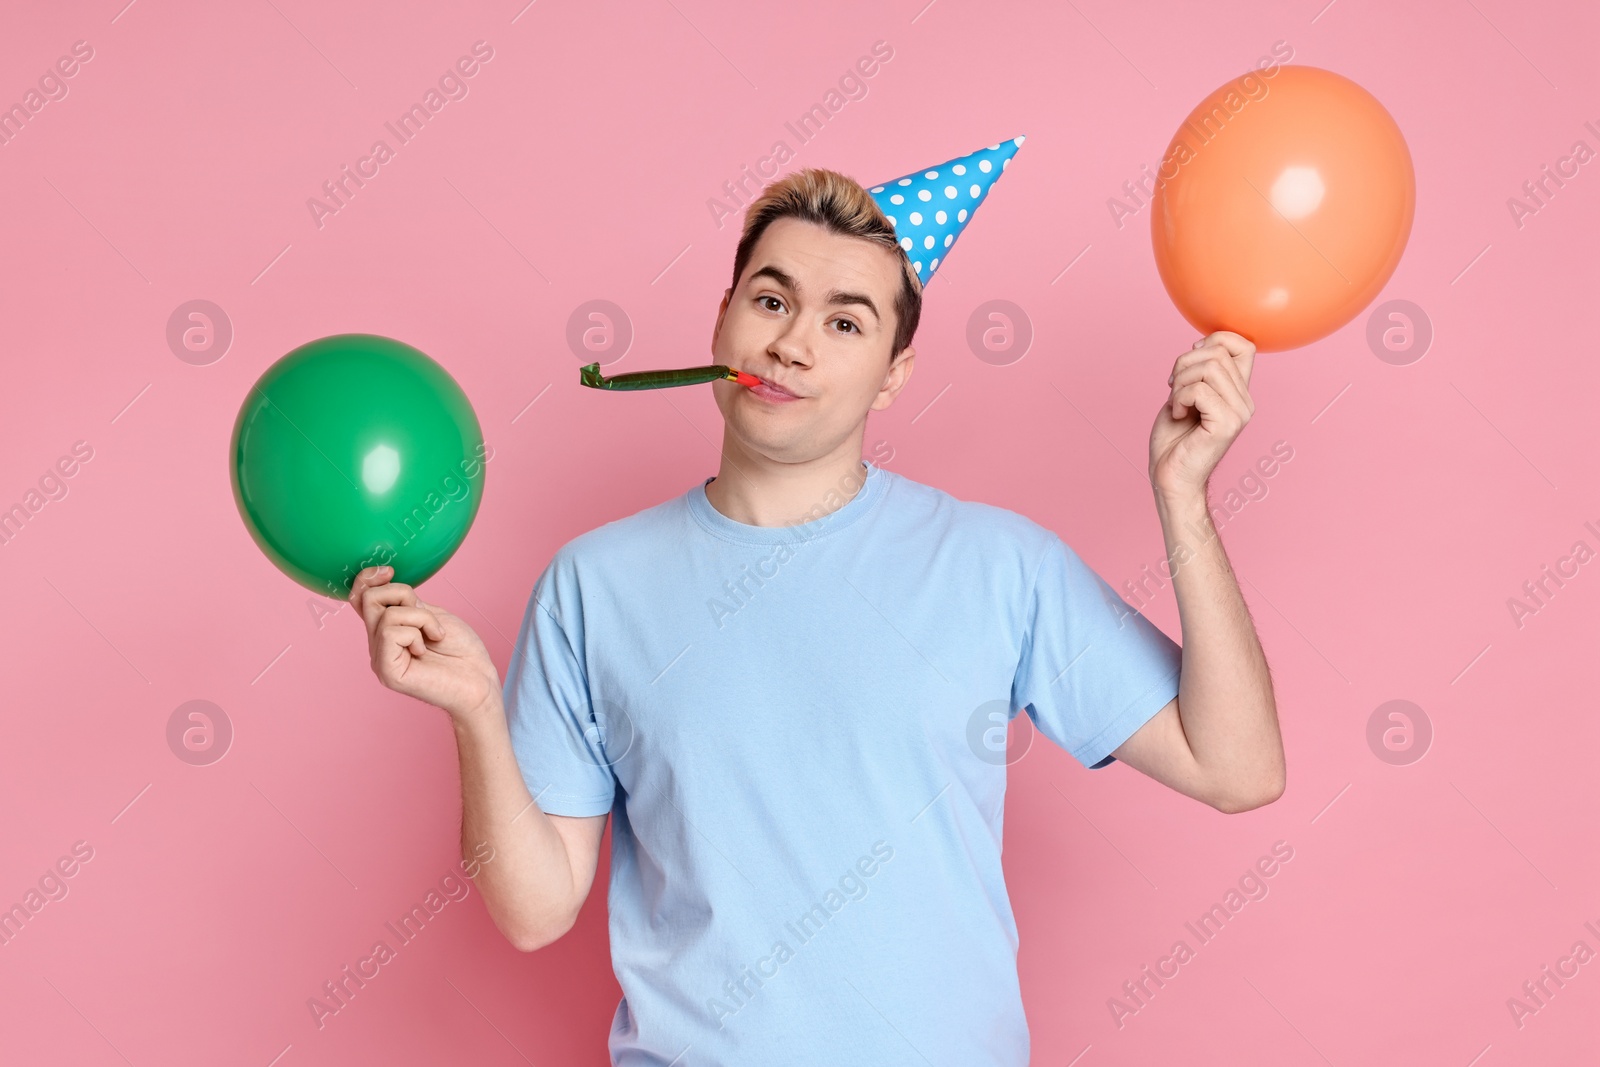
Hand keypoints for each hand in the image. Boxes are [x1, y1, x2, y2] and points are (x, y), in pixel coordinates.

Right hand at [350, 566, 500, 722]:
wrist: (479, 681)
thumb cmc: (462, 651)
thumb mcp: (432, 615)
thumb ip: (405, 604)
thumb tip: (383, 585)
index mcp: (387, 631)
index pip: (360, 600)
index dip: (366, 579)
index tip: (389, 571)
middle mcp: (378, 645)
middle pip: (367, 600)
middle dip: (402, 595)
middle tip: (427, 616)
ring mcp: (380, 659)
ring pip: (386, 615)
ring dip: (421, 618)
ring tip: (435, 636)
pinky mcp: (387, 671)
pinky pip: (390, 633)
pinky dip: (416, 633)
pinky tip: (426, 650)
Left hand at [1149, 331, 1256, 500]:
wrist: (1170, 477)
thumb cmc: (1174, 439)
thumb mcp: (1185, 393)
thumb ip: (1199, 371)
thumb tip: (1200, 343)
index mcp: (1238, 392)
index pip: (1245, 345)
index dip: (1215, 340)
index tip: (1191, 359)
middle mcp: (1245, 401)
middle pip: (1218, 353)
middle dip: (1185, 364)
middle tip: (1174, 388)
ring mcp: (1239, 413)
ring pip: (1209, 368)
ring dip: (1181, 382)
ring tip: (1177, 403)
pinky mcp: (1227, 424)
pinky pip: (1199, 390)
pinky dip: (1179, 399)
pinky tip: (1178, 414)